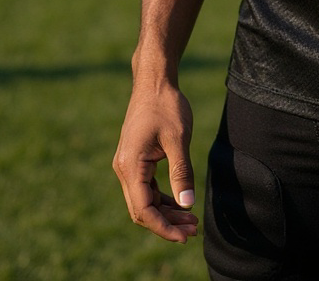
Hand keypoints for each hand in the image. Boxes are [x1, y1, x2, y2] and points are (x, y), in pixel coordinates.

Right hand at [113, 82, 198, 242]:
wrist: (154, 81)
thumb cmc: (166, 105)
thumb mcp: (178, 139)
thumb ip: (181, 172)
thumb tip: (187, 204)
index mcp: (130, 166)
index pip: (143, 210)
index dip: (163, 227)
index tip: (184, 237)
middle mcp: (124, 169)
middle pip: (142, 209)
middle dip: (167, 223)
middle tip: (194, 229)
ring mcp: (128, 165)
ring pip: (144, 200)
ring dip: (166, 211)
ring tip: (191, 220)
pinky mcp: (135, 160)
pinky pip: (146, 187)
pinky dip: (162, 197)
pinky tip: (180, 202)